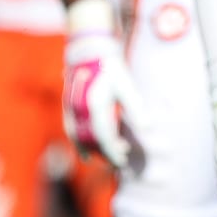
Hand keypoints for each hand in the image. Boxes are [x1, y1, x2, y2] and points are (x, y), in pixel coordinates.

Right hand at [63, 29, 140, 169]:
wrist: (87, 51)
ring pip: (80, 139)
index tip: (123, 163)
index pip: (104, 137)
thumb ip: (135, 107)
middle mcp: (79, 110)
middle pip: (91, 142)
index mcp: (94, 105)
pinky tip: (88, 156)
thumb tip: (148, 128)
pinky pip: (72, 133)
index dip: (112, 152)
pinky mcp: (68, 109)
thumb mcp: (126, 85)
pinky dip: (80, 145)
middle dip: (105, 155)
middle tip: (121, 164)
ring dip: (94, 151)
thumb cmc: (110, 67)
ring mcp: (70, 110)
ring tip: (112, 159)